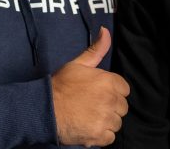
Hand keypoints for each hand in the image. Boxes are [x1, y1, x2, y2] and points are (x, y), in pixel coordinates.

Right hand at [51, 27, 129, 146]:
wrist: (45, 108)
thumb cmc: (61, 85)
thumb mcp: (78, 64)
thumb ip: (96, 49)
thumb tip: (105, 30)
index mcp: (109, 81)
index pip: (124, 89)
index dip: (112, 92)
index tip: (99, 94)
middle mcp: (110, 100)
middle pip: (122, 107)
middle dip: (110, 107)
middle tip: (92, 106)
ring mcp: (105, 119)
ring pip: (117, 122)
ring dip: (106, 122)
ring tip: (89, 117)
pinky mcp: (99, 136)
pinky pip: (110, 137)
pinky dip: (101, 135)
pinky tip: (89, 128)